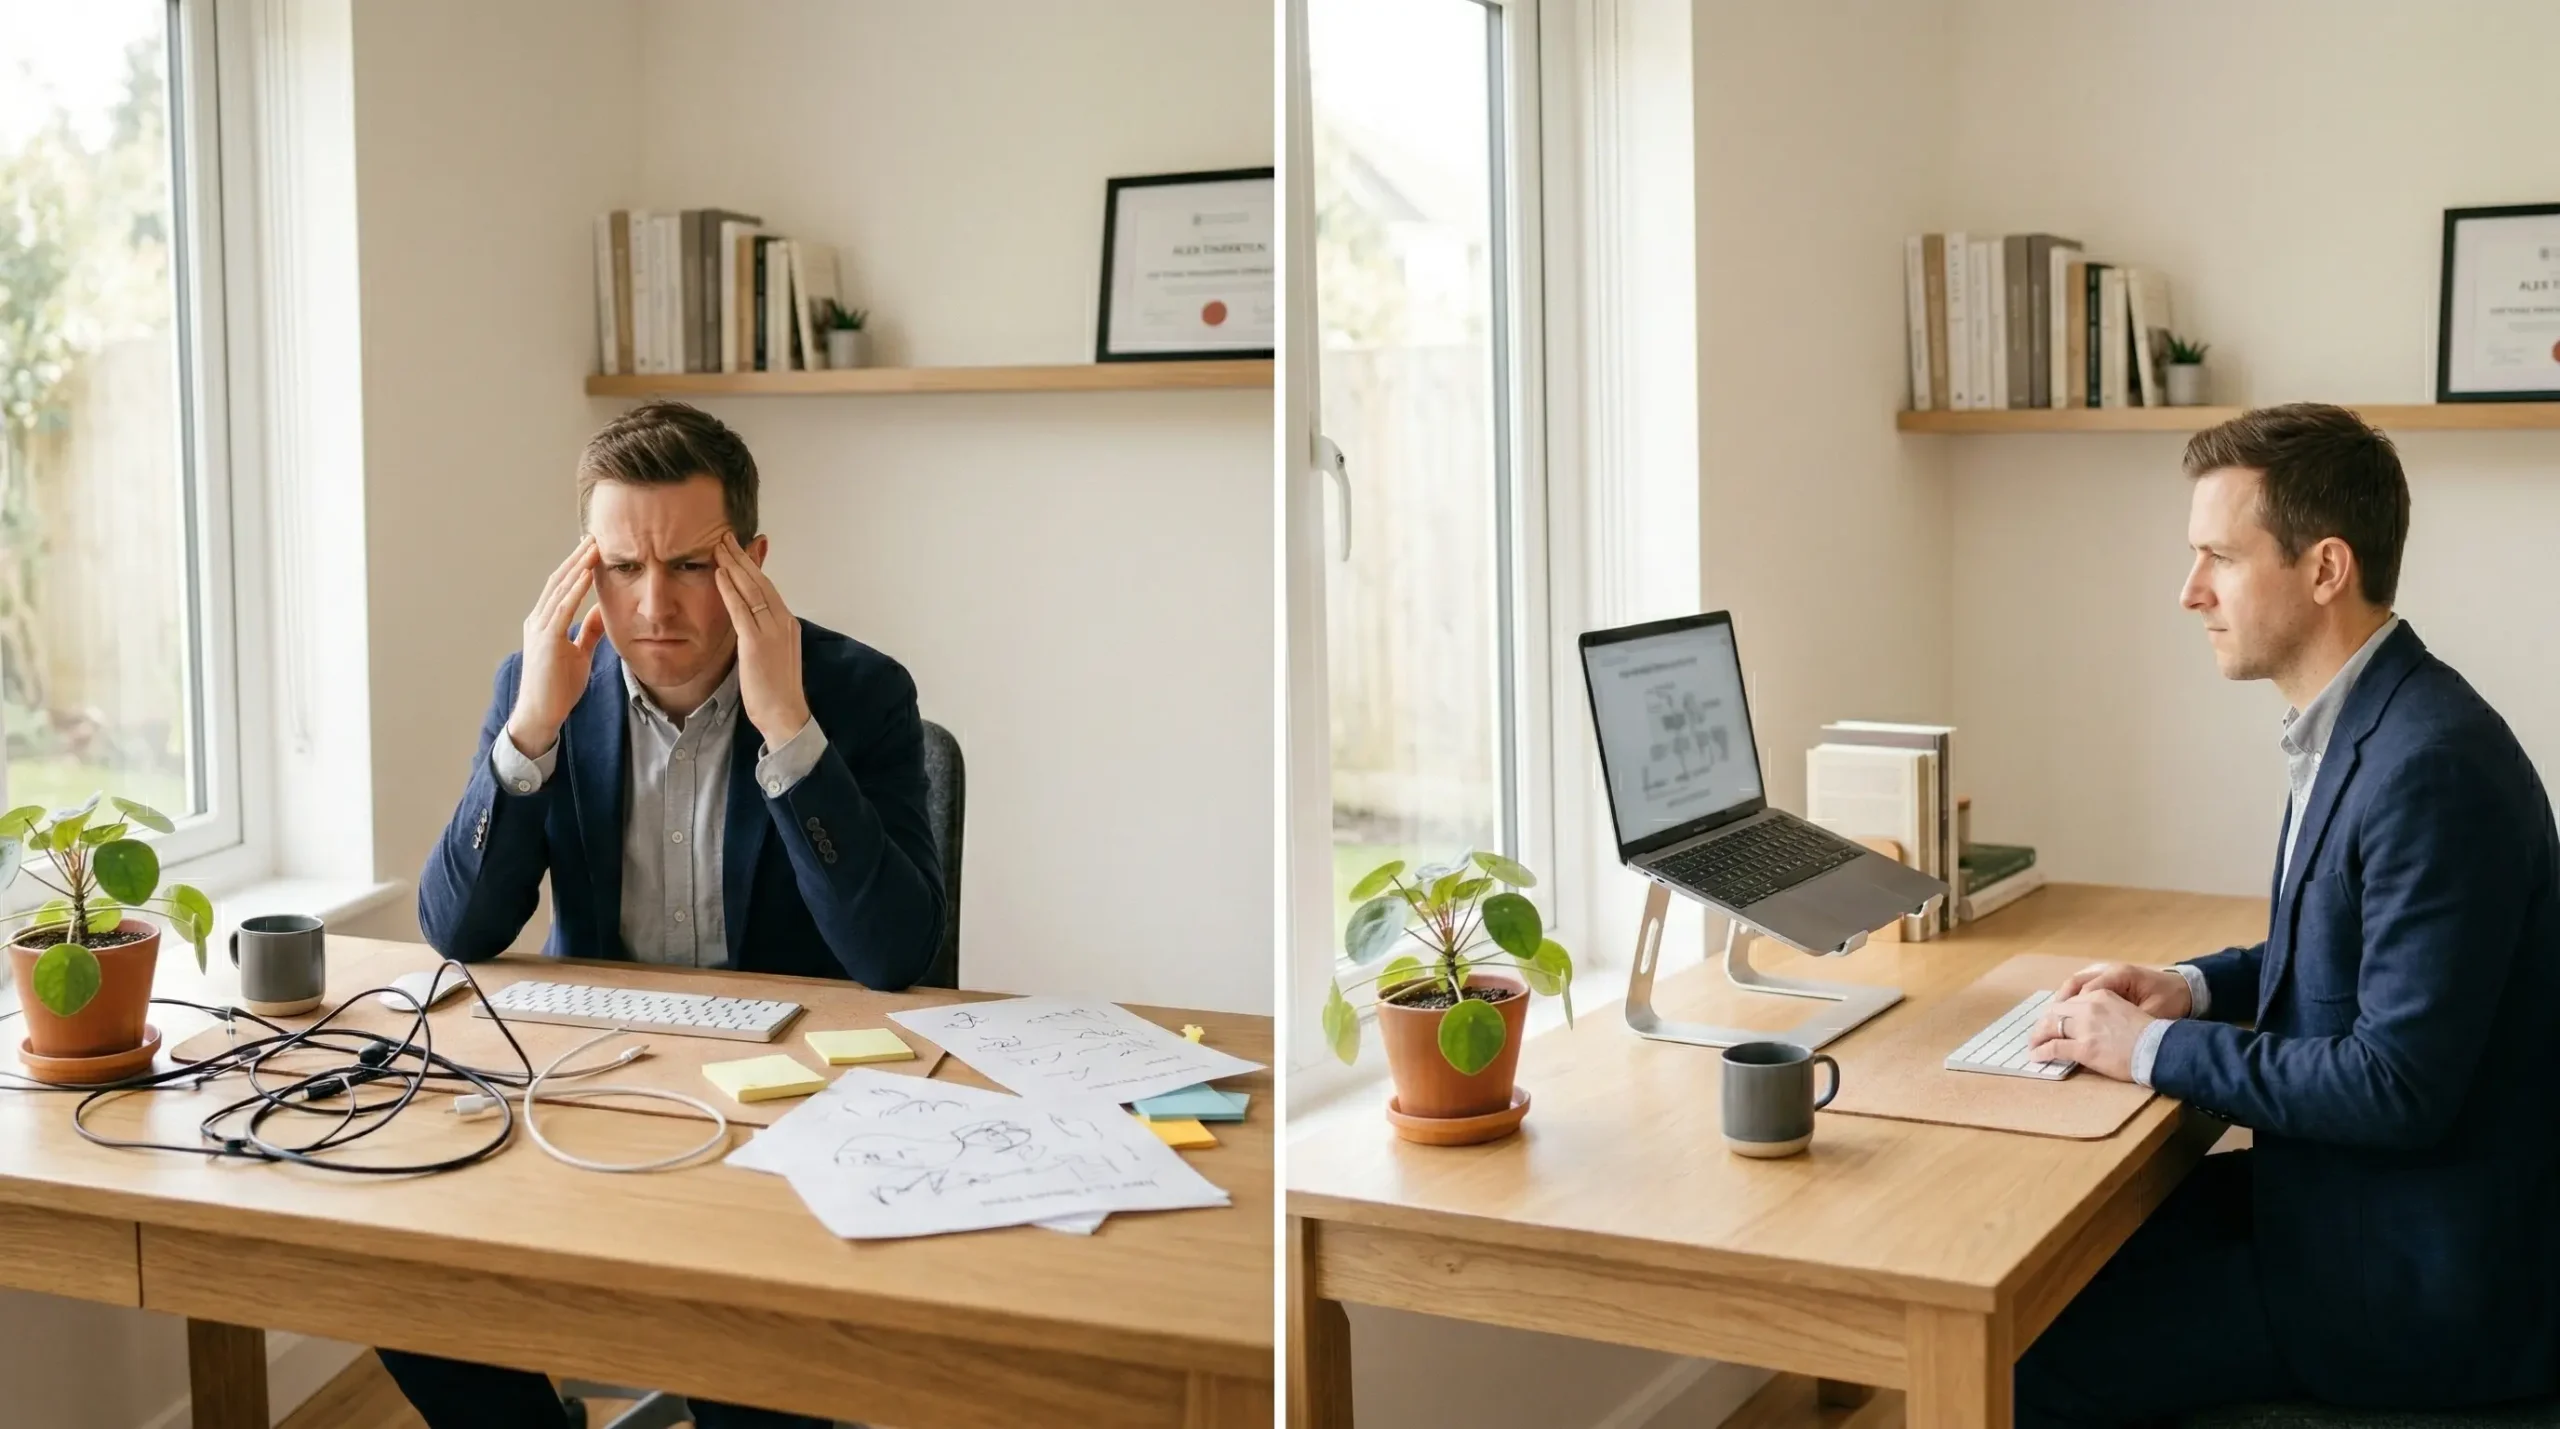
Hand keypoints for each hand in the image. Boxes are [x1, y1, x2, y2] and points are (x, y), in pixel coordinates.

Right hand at [507, 535, 603, 757]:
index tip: (592, 548)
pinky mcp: (546, 639)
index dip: (576, 566)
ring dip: (577, 565)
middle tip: (594, 536)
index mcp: (544, 622)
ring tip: (593, 546)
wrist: (542, 713)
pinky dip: (575, 589)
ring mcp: (539, 628)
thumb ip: (588, 631)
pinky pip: (562, 608)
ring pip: (559, 589)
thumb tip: (601, 610)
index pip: (561, 586)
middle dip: (576, 557)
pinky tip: (587, 574)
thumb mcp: (579, 653)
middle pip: (558, 580)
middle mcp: (538, 620)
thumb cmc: (558, 687)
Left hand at [712, 531, 809, 747]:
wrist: (785, 713)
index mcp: (788, 623)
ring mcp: (772, 631)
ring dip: (733, 566)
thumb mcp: (773, 653)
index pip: (768, 588)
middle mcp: (783, 622)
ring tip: (719, 547)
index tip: (739, 549)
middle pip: (760, 582)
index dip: (752, 566)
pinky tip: (719, 574)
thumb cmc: (776, 689)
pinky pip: (741, 610)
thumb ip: (763, 633)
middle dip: (742, 557)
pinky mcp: (757, 643)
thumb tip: (751, 620)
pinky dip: (730, 589)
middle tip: (726, 537)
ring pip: (751, 590)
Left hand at [2026, 987, 2154, 1081]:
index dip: (2059, 1012)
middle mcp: (2089, 1007)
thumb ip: (2103, 1012)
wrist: (2160, 1048)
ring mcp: (2085, 1027)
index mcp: (2100, 995)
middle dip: (2045, 1022)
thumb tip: (2088, 1024)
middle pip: (2056, 1012)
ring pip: (2051, 1027)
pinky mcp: (2084, 1047)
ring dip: (2039, 1036)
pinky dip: (2042, 1051)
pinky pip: (2054, 1047)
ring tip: (2033, 1044)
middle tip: (2039, 1033)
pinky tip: (2036, 1055)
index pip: (2070, 1001)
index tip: (2053, 1020)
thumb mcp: (2124, 1011)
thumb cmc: (2148, 1034)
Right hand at [2055, 962, 2191, 1018]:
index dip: (2072, 1009)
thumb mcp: (2152, 1014)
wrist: (2186, 990)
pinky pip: (2083, 986)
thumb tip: (2104, 1036)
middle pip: (2075, 982)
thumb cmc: (2170, 1002)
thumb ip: (2127, 1022)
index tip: (2060, 1026)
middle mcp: (2110, 970)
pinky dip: (2073, 999)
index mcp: (2120, 975)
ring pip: (2076, 983)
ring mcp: (2107, 973)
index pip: (2087, 989)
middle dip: (2060, 1003)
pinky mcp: (2109, 979)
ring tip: (2052, 1020)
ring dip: (2063, 1001)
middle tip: (2047, 1023)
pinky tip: (2068, 1015)